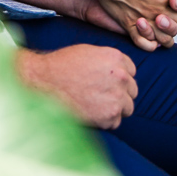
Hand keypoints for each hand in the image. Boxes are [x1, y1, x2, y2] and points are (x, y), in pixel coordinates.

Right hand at [18, 43, 136, 127]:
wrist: (44, 82)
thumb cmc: (62, 66)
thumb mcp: (88, 52)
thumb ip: (108, 61)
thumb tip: (120, 71)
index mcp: (116, 58)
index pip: (132, 71)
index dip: (119, 78)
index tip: (108, 83)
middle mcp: (121, 76)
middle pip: (132, 90)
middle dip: (120, 94)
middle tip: (101, 96)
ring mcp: (117, 97)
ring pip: (127, 108)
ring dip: (115, 109)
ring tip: (96, 105)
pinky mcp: (109, 116)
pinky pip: (115, 122)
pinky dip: (105, 121)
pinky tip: (90, 113)